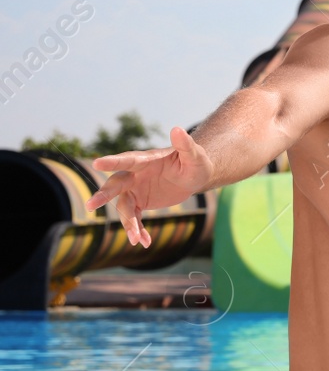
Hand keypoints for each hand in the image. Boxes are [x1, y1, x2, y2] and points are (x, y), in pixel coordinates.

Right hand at [85, 126, 214, 247]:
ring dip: (128, 223)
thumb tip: (177, 128)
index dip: (113, 161)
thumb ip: (185, 144)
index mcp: (146, 160)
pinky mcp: (140, 202)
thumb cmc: (196, 162)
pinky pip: (134, 218)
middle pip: (116, 185)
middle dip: (104, 195)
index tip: (97, 163)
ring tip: (136, 240)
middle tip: (91, 205)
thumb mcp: (195, 155)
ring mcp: (135, 189)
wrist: (194, 176)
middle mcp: (135, 174)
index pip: (128, 160)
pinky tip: (144, 242)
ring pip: (124, 207)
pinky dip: (138, 229)